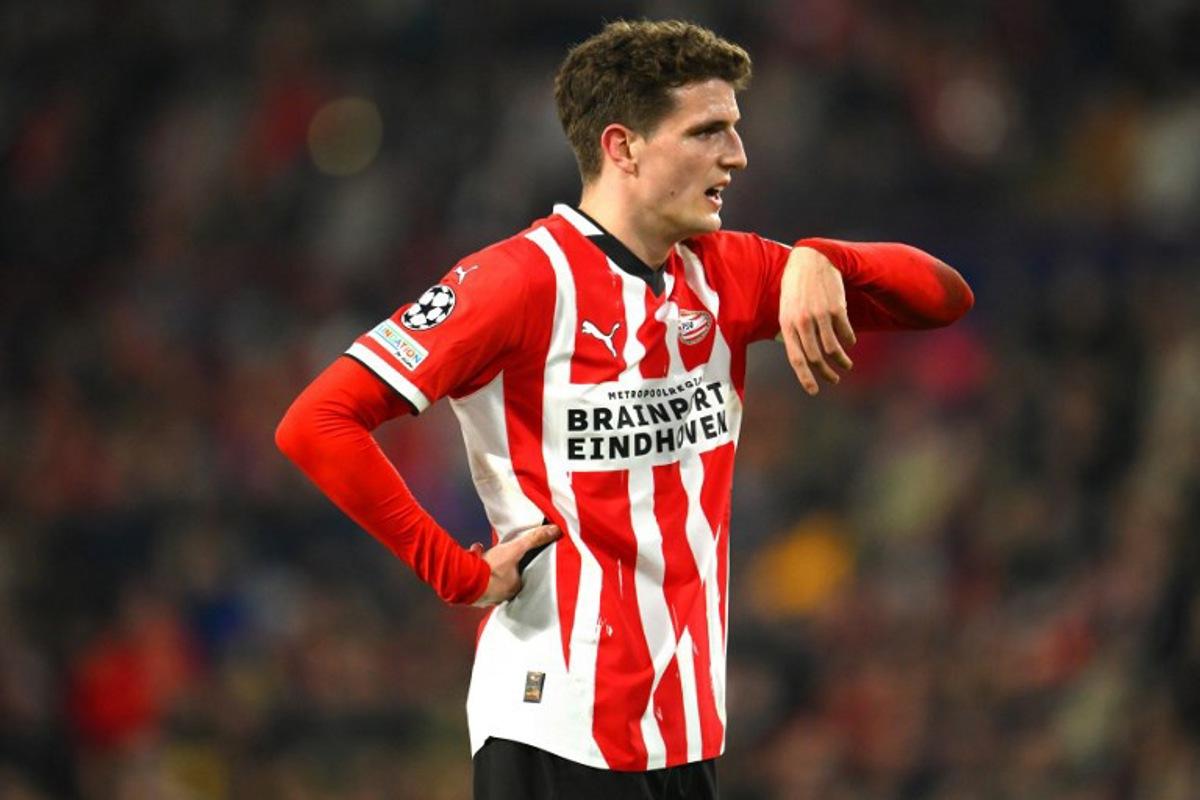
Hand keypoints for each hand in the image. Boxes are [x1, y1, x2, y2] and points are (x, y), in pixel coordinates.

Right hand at [469, 524, 561, 605]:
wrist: (464, 580)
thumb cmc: (491, 570)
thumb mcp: (515, 549)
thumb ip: (534, 539)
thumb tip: (554, 530)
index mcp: (514, 588)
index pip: (522, 578)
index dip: (520, 568)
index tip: (518, 559)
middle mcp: (500, 595)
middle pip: (504, 578)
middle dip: (502, 565)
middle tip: (500, 556)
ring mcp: (484, 594)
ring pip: (488, 579)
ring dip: (487, 565)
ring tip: (485, 552)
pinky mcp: (469, 591)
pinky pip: (474, 577)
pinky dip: (474, 565)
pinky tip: (473, 553)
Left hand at [778, 246, 856, 394]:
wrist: (811, 260)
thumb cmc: (796, 287)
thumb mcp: (786, 308)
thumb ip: (791, 332)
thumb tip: (800, 356)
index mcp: (787, 324)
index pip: (796, 358)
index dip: (805, 377)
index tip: (814, 391)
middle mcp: (802, 322)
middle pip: (816, 357)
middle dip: (826, 373)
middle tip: (834, 379)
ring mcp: (820, 315)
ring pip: (832, 348)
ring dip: (841, 360)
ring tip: (846, 365)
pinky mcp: (837, 308)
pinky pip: (845, 333)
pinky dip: (849, 341)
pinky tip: (849, 343)